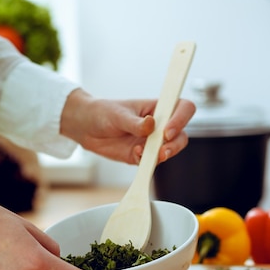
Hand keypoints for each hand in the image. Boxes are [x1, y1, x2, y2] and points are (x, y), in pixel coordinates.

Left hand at [60, 89, 195, 164]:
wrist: (86, 128)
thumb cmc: (103, 113)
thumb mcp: (118, 114)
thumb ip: (135, 123)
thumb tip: (151, 125)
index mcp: (158, 108)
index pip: (182, 108)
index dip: (181, 119)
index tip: (166, 131)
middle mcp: (160, 125)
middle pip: (181, 134)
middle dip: (174, 144)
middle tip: (161, 151)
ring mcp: (152, 142)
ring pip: (171, 150)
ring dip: (163, 155)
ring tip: (147, 155)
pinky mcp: (143, 155)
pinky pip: (153, 162)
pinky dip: (147, 161)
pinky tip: (135, 154)